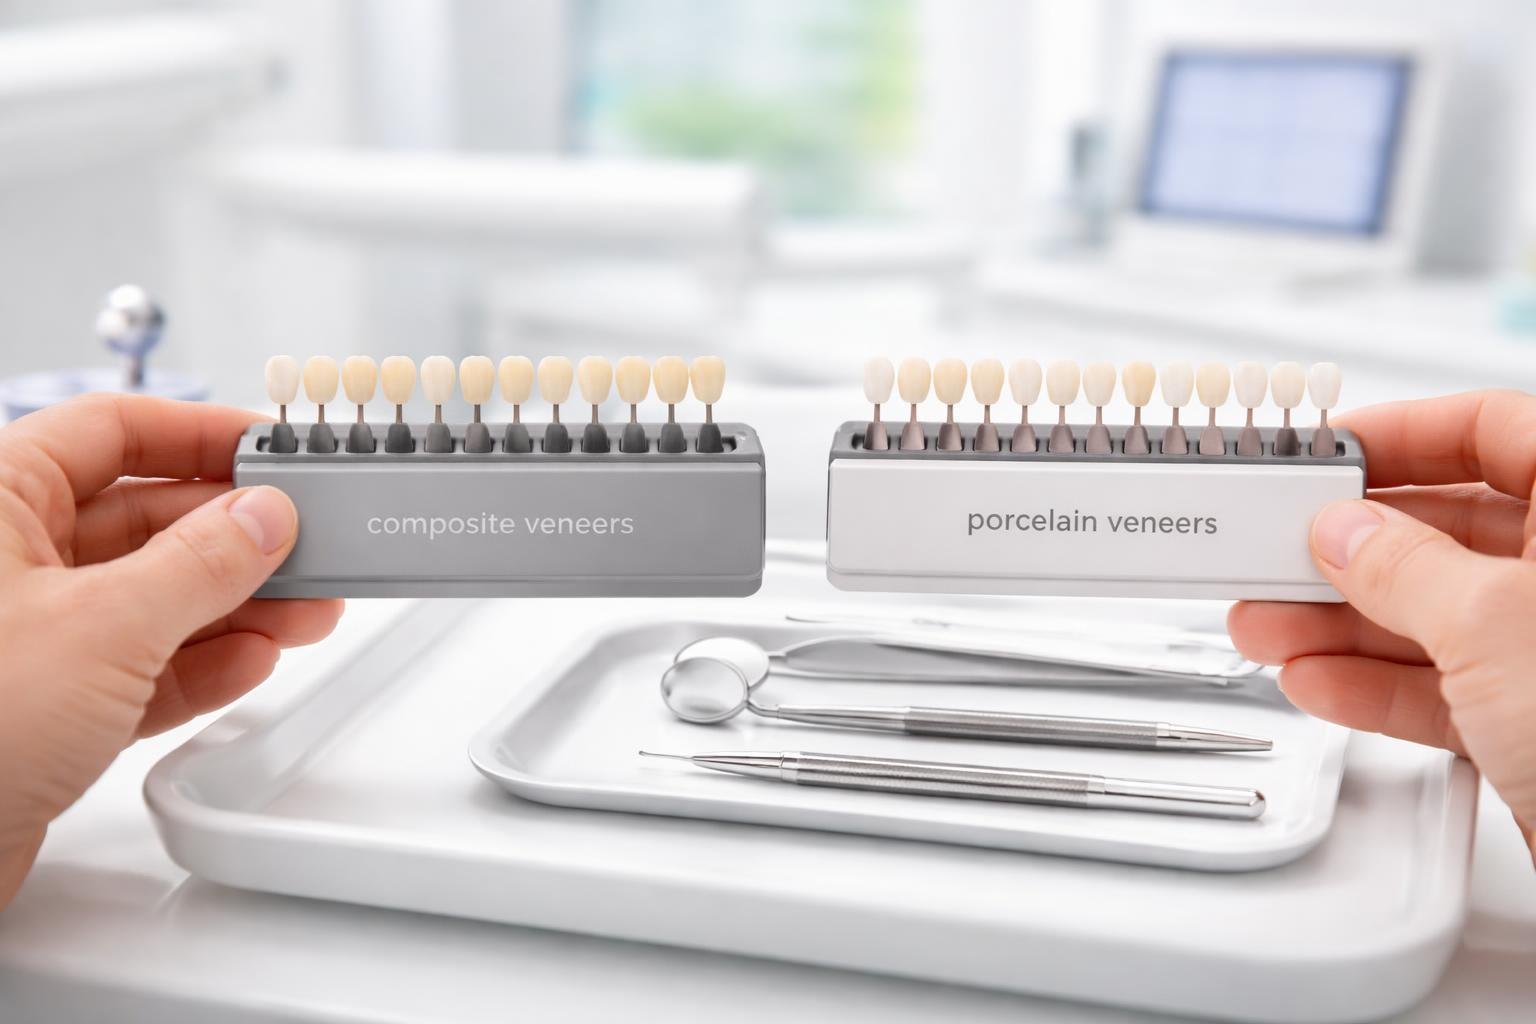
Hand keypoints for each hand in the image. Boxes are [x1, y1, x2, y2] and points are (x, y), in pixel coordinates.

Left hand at [0, 395, 341, 907]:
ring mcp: (29, 634)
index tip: (273, 450)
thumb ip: (201, 564)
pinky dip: (201, 663)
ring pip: (151, 595)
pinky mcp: (48, 704)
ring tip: (305, 609)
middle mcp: (7, 559)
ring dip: (235, 605)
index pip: (112, 430)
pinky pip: (142, 664)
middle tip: (309, 543)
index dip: (200, 433)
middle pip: (144, 518)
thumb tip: (264, 518)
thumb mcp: (104, 626)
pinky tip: (252, 661)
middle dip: (235, 536)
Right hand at [1228, 390, 1535, 859]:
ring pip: (1436, 615)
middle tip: (1276, 549)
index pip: (1496, 432)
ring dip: (1340, 622)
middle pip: (1451, 531)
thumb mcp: (1489, 622)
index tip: (1329, 453)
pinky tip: (1315, 682)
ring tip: (1266, 624)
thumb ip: (1400, 565)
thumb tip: (1344, 533)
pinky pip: (1443, 686)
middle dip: (1350, 548)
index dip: (1405, 433)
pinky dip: (1375, 685)